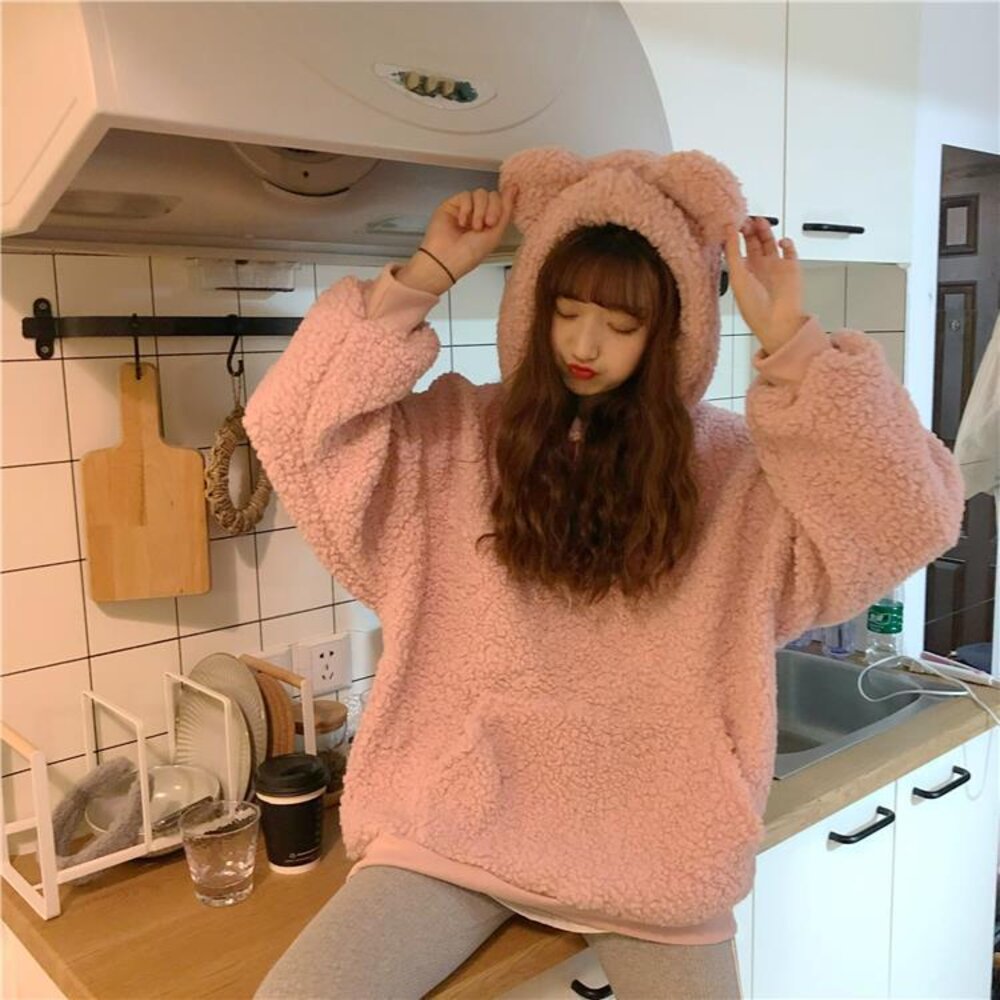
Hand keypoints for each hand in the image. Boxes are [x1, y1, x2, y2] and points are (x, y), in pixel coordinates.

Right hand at [421, 186, 517, 283]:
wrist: (447, 258)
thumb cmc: (469, 254)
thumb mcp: (496, 233)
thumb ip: (507, 210)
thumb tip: (514, 189)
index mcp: (491, 222)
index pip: (502, 202)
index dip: (503, 206)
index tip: (498, 218)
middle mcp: (479, 214)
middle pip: (493, 195)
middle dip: (493, 209)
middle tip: (488, 224)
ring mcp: (466, 209)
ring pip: (480, 194)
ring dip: (480, 210)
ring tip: (475, 226)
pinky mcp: (453, 204)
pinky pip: (466, 195)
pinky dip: (467, 209)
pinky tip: (462, 222)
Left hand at [723, 217, 807, 354]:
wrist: (778, 321)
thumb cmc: (754, 307)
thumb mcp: (737, 276)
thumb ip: (732, 252)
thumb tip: (728, 231)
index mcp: (743, 271)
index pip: (738, 247)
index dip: (735, 234)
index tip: (732, 222)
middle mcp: (758, 267)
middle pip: (754, 241)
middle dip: (750, 228)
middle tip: (746, 218)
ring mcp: (775, 266)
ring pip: (770, 241)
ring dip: (765, 230)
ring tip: (760, 221)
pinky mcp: (791, 267)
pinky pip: (789, 249)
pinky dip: (786, 242)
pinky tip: (781, 241)